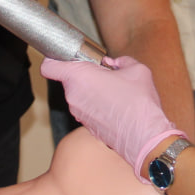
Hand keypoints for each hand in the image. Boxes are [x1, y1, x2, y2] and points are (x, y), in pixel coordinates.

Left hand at [40, 56, 183, 177]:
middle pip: (68, 79)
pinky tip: (114, 105)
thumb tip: (114, 63)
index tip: (67, 57)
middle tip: (103, 73)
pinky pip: (85, 107)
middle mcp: (73, 96)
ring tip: (113, 90)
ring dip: (90, 90)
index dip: (54, 58)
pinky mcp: (86, 125)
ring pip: (78, 94)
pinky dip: (95, 104)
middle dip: (83, 74)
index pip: (49, 66)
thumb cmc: (139, 102)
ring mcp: (78, 113)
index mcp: (79, 77)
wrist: (145, 137)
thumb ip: (121, 61)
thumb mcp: (136, 69)